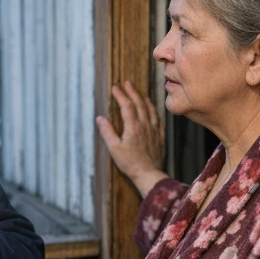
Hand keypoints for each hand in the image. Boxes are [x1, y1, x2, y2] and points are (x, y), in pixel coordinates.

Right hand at [96, 81, 167, 197]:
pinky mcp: (159, 138)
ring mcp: (154, 131)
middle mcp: (145, 126)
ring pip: (150, 111)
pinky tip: (152, 110)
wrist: (149, 175)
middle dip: (132, 92)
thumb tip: (100, 119)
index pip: (127, 106)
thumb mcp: (114, 149)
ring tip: (140, 94)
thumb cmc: (130, 163)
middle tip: (127, 83)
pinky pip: (158, 121)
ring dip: (144, 100)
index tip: (115, 87)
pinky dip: (154, 112)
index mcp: (133, 127)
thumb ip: (107, 132)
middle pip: (139, 104)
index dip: (121, 95)